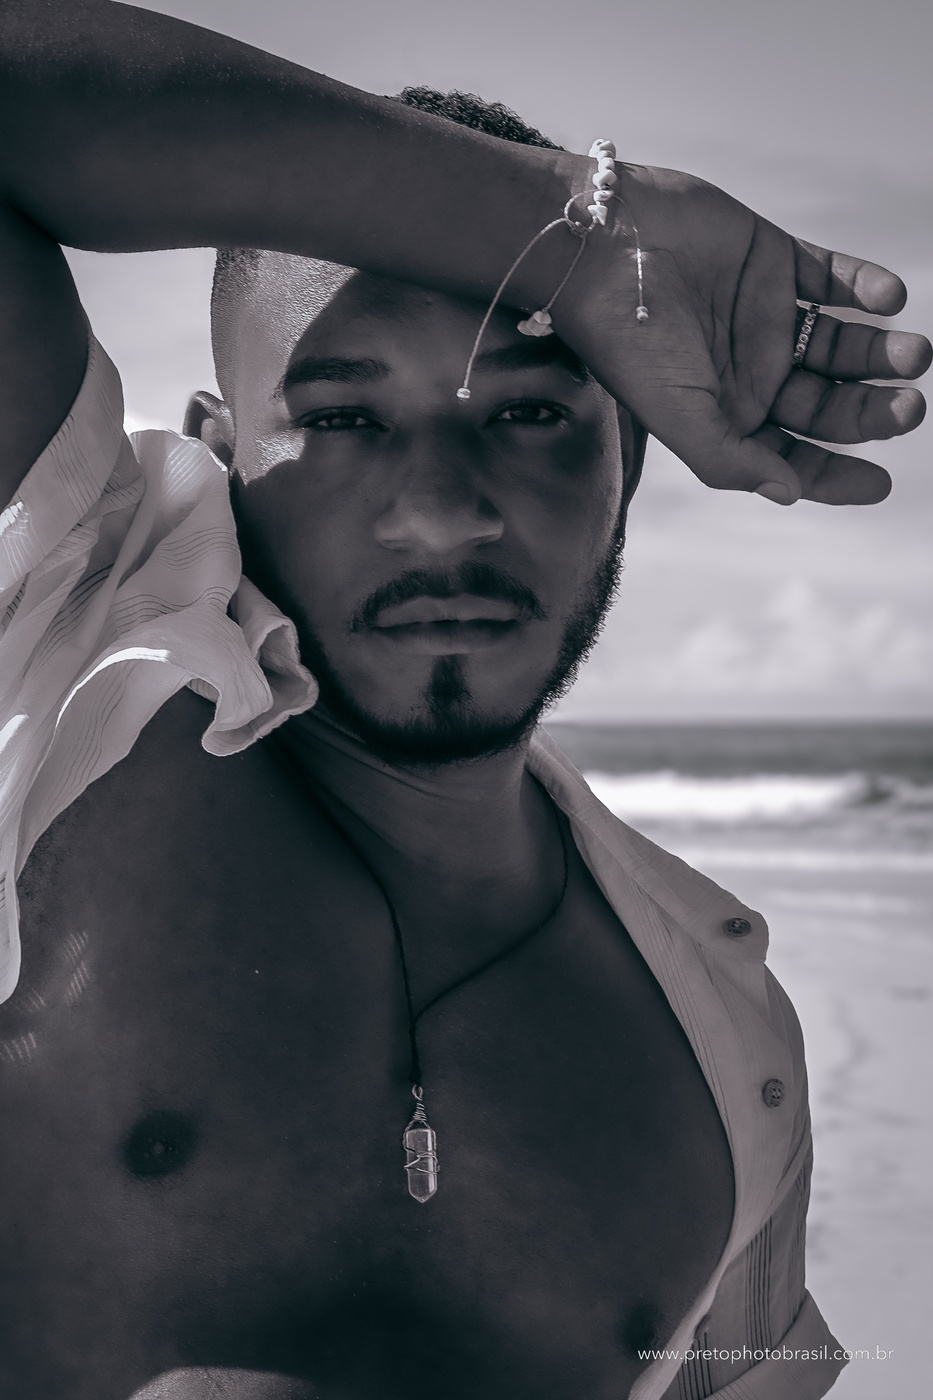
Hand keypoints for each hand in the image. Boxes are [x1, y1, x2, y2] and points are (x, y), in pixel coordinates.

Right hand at [563, 166, 930, 503]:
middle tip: (908, 405)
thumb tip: (789, 492)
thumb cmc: (627, 341)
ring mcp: (765, 316)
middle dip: (872, 411)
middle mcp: (751, 372)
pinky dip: (866, 285)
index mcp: (728, 416)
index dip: (837, 475)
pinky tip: (889, 297)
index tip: (880, 484)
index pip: (794, 456)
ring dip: (880, 352)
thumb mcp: (675, 416)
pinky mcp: (772, 259)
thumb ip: (730, 459)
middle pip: (828, 404)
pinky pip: (832, 277)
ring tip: (912, 353)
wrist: (599, 248)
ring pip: (839, 345)